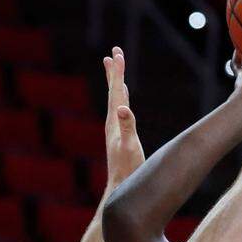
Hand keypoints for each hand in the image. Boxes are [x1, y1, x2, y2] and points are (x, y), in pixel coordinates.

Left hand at [103, 46, 143, 191]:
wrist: (120, 189)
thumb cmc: (127, 170)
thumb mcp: (129, 147)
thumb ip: (127, 127)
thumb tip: (123, 108)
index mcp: (114, 122)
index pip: (116, 92)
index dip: (118, 72)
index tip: (117, 53)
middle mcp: (112, 123)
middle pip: (113, 92)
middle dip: (115, 72)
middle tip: (114, 53)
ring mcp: (115, 130)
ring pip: (115, 100)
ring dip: (116, 84)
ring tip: (114, 70)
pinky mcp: (119, 136)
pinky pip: (119, 111)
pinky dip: (121, 100)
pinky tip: (122, 100)